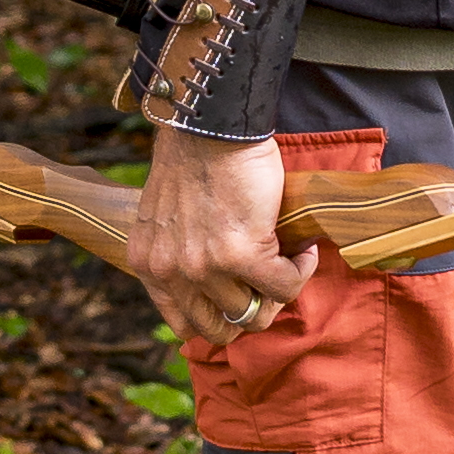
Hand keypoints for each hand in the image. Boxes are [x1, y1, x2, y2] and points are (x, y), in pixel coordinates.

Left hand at [133, 119, 311, 347]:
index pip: (184, 325)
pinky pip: (285, 285)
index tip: (239, 298)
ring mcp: (206, 266)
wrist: (210, 124)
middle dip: (250, 314)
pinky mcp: (243, 253)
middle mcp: (172, 272)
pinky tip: (303, 250)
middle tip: (267, 287)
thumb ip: (179, 250)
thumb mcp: (166, 215)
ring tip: (288, 262)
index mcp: (149, 264)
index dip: (218, 318)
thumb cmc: (193, 158)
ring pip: (256, 314)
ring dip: (278, 292)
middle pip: (220, 329)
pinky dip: (301, 271)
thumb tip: (216, 283)